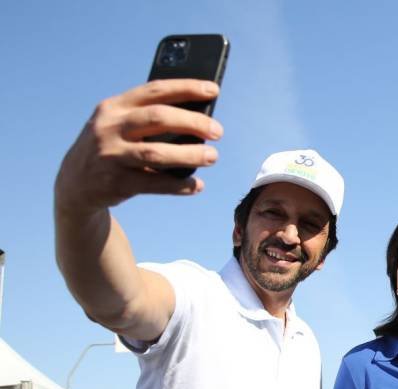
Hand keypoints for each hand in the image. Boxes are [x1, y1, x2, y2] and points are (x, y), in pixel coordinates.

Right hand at [54, 79, 222, 213]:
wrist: (75, 183)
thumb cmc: (112, 147)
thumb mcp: (119, 125)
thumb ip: (148, 118)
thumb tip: (199, 118)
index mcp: (114, 106)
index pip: (155, 90)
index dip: (187, 88)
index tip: (213, 89)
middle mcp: (110, 127)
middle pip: (159, 118)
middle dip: (193, 122)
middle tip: (218, 131)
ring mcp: (111, 155)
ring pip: (157, 153)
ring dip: (190, 155)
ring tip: (212, 156)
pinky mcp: (116, 183)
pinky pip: (155, 184)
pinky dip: (179, 185)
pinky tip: (197, 185)